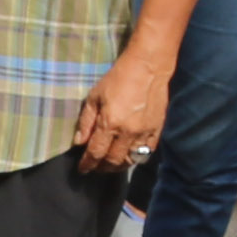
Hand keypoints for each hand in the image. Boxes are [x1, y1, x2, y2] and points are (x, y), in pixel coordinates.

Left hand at [75, 42, 177, 175]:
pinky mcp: (157, 130)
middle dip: (101, 167)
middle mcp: (127, 132)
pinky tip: (129, 155)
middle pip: (113, 161)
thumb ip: (86, 121)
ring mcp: (144, 133)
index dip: (87, 164)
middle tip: (95, 167)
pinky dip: (136, 158)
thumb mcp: (95, 96)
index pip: (96, 153)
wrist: (148, 67)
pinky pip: (147, 152)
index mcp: (110, 123)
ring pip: (130, 160)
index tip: (82, 169)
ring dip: (118, 166)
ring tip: (110, 164)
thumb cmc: (118, 78)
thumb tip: (79, 142)